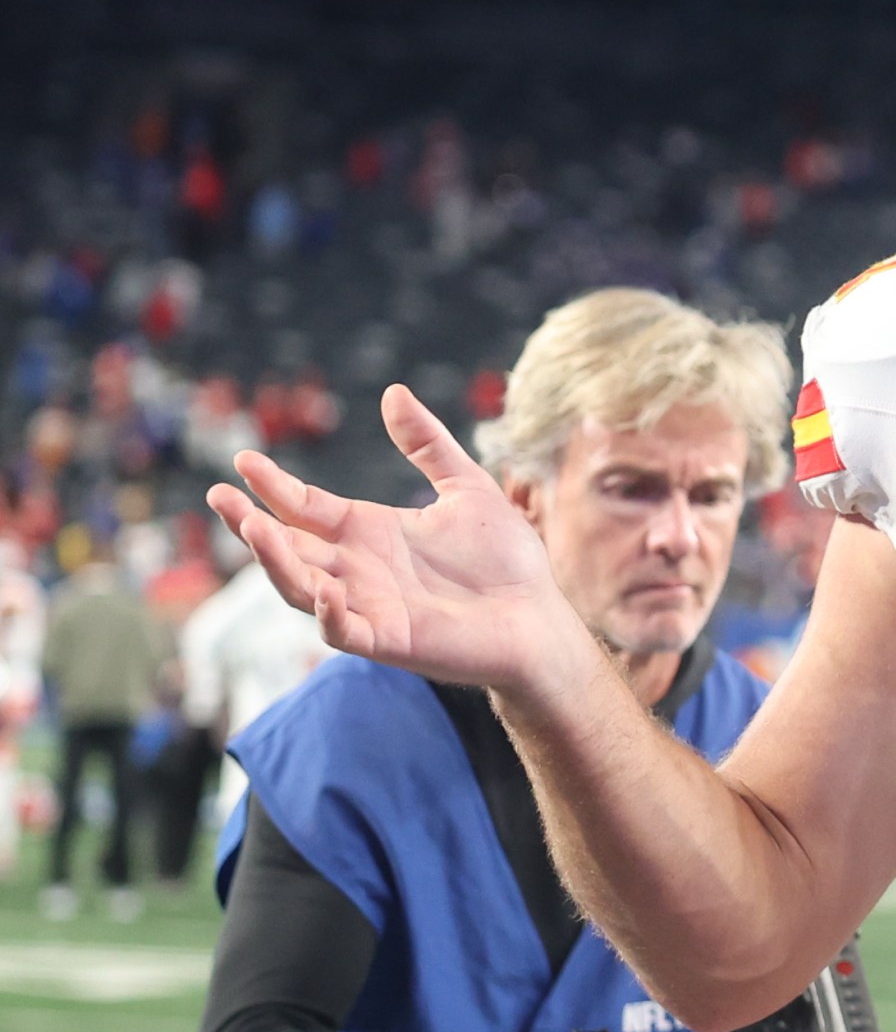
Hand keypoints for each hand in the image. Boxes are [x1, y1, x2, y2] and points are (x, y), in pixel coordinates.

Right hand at [205, 385, 583, 694]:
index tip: (244, 459)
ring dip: (275, 562)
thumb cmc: (506, 559)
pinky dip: (329, 614)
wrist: (540, 615)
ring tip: (253, 529)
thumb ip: (428, 444)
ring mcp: (368, 607)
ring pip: (301, 588)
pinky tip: (324, 591)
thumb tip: (394, 391)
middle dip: (250, 523)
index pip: (306, 506)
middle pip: (288, 547)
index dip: (273, 486)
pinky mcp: (390, 640)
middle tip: (220, 496)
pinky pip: (343, 632)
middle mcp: (358, 570)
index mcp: (370, 532)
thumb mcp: (466, 487)